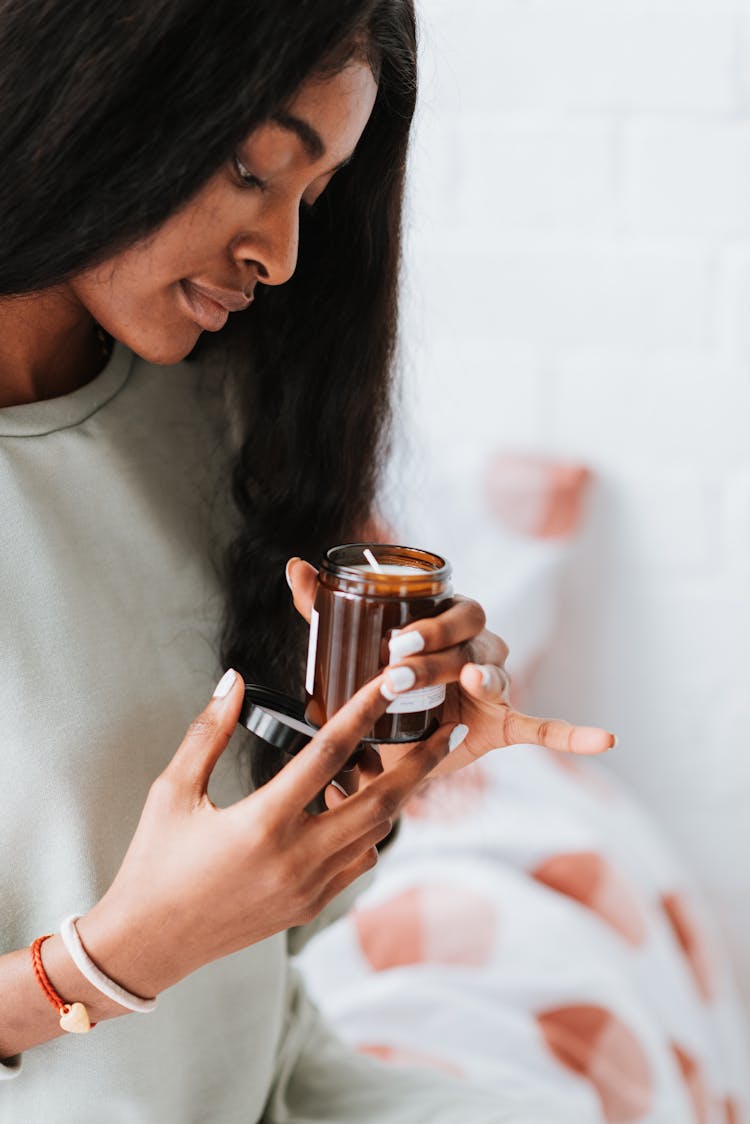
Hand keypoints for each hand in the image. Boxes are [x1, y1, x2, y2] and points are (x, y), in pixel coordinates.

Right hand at [76, 667, 455, 1000]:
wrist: (148, 944)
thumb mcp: (172, 791)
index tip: (390, 684)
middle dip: (418, 764)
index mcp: (263, 824)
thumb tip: (231, 681)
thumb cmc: (155, 863)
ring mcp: (309, 888)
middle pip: (380, 802)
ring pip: (376, 834)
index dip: (363, 712)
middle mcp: (296, 859)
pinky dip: (369, 831)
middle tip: (445, 730)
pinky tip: (361, 807)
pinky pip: (357, 862)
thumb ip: (208, 732)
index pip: (328, 754)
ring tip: (407, 763)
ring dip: (396, 797)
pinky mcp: (310, 907)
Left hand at [286, 557, 615, 778]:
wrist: (385, 744)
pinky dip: (574, 733)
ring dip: (482, 678)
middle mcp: (476, 646)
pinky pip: (543, 726)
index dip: (432, 623)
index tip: (397, 641)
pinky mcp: (503, 725)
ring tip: (467, 687)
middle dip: (442, 650)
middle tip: (403, 670)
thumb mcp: (344, 649)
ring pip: (497, 672)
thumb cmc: (374, 685)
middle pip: (475, 637)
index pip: (454, 610)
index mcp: (445, 624)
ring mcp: (494, 685)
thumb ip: (323, 608)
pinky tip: (604, 738)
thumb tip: (296, 567)